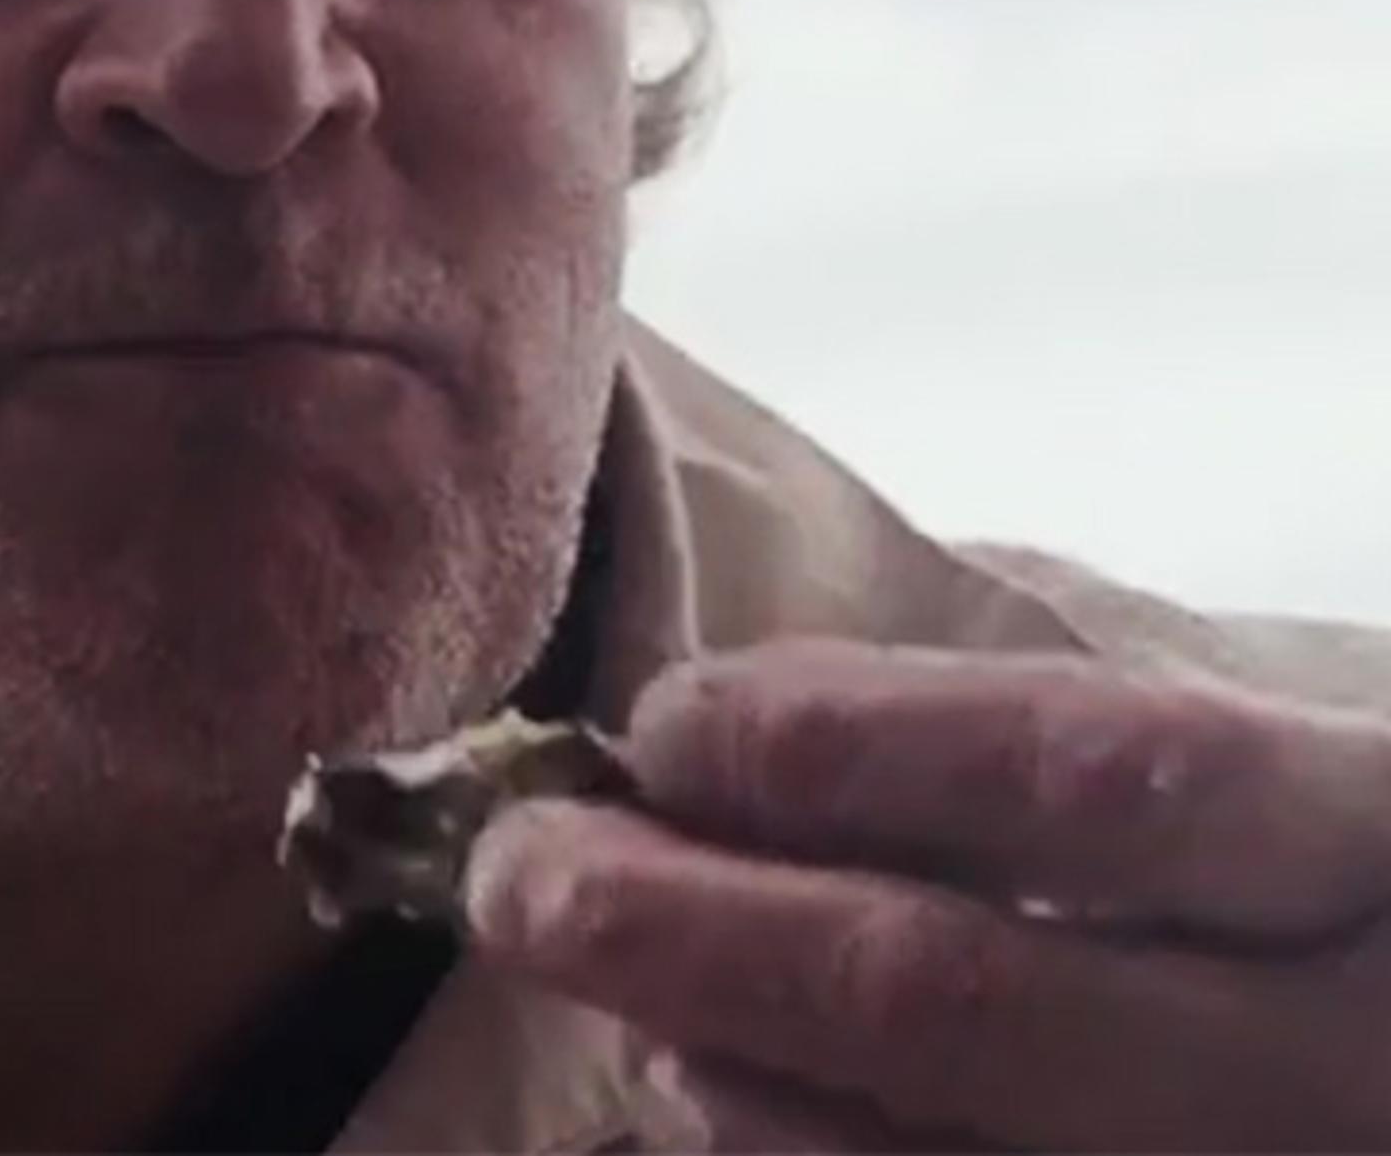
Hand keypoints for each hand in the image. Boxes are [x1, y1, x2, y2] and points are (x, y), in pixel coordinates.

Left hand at [461, 638, 1390, 1150]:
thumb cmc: (1364, 925)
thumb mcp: (1303, 813)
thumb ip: (1071, 777)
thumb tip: (730, 742)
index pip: (1104, 777)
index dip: (851, 745)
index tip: (666, 722)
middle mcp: (1353, 1068)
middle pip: (959, 994)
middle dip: (698, 927)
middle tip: (523, 875)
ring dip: (729, 1079)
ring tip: (625, 1002)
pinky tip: (720, 1107)